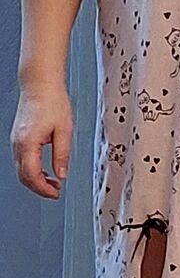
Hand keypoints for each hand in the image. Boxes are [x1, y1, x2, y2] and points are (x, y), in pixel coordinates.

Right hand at [10, 82, 73, 197]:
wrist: (40, 83)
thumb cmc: (52, 101)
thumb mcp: (64, 130)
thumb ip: (62, 155)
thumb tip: (61, 174)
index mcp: (28, 143)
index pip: (32, 176)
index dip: (43, 189)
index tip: (55, 193)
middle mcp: (18, 144)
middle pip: (24, 176)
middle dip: (39, 188)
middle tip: (55, 191)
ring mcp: (16, 140)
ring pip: (21, 169)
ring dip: (35, 179)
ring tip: (52, 182)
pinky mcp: (18, 137)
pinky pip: (21, 160)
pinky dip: (31, 169)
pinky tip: (44, 169)